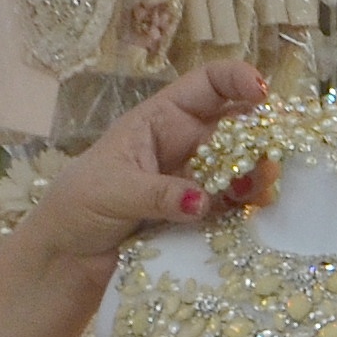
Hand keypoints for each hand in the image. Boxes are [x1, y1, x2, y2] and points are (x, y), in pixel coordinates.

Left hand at [25, 59, 270, 263]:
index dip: (236, 79)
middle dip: (257, 136)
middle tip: (270, 157)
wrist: (66, 256)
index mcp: (160, 120)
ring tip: (262, 189)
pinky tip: (256, 209)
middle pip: (234, 127)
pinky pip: (233, 204)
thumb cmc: (78, 206)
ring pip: (239, 166)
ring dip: (257, 173)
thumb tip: (202, 201)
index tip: (262, 92)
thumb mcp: (113, 190)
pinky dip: (248, 205)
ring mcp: (195, 179)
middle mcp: (184, 144)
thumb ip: (158, 194)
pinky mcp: (200, 214)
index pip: (206, 85)